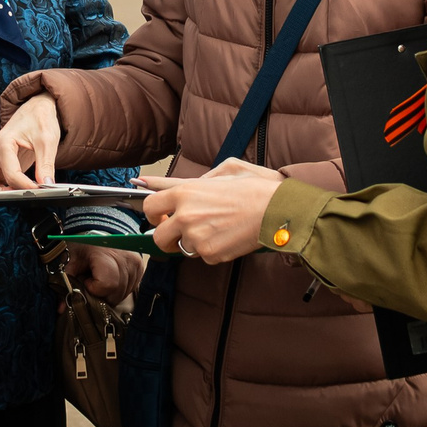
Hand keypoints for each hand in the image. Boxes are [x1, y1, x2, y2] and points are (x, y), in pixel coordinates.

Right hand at [0, 94, 61, 196]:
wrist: (35, 109)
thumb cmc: (39, 119)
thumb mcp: (48, 140)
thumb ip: (46, 165)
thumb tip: (46, 186)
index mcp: (2, 143)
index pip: (9, 175)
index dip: (25, 187)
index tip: (39, 190)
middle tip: (19, 196)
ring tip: (16, 194)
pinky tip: (14, 190)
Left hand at [66, 244, 144, 303]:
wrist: (101, 235)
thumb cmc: (85, 247)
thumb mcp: (71, 261)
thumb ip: (66, 283)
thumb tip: (61, 308)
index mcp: (106, 254)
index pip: (107, 284)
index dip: (94, 288)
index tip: (87, 280)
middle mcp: (125, 258)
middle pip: (116, 293)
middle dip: (102, 295)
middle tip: (93, 283)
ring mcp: (135, 263)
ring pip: (123, 294)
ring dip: (111, 294)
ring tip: (102, 280)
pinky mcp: (140, 268)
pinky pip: (131, 289)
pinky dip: (120, 290)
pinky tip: (112, 280)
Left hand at [143, 160, 286, 263]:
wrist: (277, 210)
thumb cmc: (254, 187)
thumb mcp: (223, 171)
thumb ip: (192, 180)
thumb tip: (166, 184)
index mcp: (185, 193)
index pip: (149, 206)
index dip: (151, 214)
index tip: (158, 217)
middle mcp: (186, 216)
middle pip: (158, 237)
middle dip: (166, 237)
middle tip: (179, 234)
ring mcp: (197, 238)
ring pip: (181, 248)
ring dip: (193, 242)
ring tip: (216, 229)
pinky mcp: (210, 254)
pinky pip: (202, 256)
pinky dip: (212, 250)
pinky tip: (227, 237)